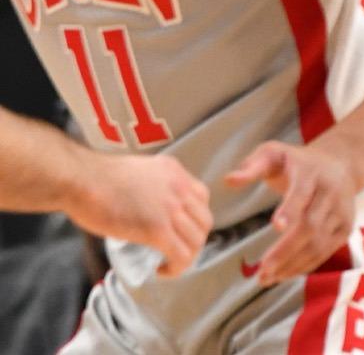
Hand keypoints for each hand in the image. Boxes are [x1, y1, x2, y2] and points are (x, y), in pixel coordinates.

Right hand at [67, 154, 211, 277]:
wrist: (81, 179)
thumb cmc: (95, 178)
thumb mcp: (137, 173)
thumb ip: (150, 187)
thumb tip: (147, 207)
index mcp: (174, 172)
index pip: (202, 198)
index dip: (193, 218)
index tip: (179, 229)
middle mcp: (179, 188)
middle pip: (204, 221)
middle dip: (193, 239)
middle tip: (174, 249)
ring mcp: (170, 209)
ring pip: (196, 240)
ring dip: (186, 256)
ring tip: (168, 262)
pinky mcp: (157, 230)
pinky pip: (181, 255)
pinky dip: (177, 268)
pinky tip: (162, 270)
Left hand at [223, 141, 359, 285]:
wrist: (342, 164)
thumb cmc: (298, 162)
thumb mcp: (274, 153)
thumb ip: (252, 166)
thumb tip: (228, 181)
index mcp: (312, 173)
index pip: (302, 192)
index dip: (291, 209)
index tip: (276, 226)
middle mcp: (331, 193)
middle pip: (311, 225)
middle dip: (286, 250)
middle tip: (262, 271)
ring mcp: (342, 212)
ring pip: (319, 243)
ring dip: (293, 264)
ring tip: (267, 278)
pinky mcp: (345, 228)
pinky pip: (326, 251)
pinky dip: (305, 265)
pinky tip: (284, 274)